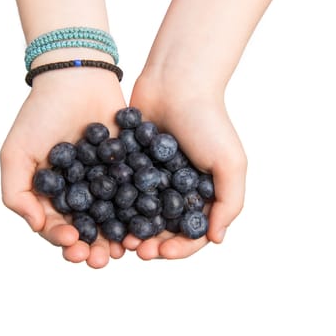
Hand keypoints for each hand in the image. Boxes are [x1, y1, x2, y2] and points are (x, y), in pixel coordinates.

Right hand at [0, 68, 126, 267]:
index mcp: (53, 194)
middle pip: (88, 228)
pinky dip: (139, 210)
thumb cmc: (40, 114)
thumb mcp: (16, 153)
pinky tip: (144, 222)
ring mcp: (106, 181)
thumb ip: (15, 193)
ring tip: (125, 249)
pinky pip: (135, 194)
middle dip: (94, 248)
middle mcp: (80, 192)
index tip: (74, 244)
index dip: (64, 240)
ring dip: (118, 237)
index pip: (57, 226)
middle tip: (102, 260)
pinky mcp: (128, 168)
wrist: (77, 78)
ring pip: (114, 217)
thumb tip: (35, 226)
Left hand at [123, 73, 246, 259]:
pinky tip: (105, 214)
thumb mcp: (230, 163)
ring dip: (130, 230)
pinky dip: (114, 205)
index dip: (179, 247)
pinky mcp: (130, 165)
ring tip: (119, 239)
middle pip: (163, 228)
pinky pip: (121, 190)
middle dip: (151, 243)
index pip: (191, 232)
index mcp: (202, 194)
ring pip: (138, 214)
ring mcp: (151, 178)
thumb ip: (230, 202)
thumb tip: (217, 239)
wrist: (176, 83)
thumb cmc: (208, 122)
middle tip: (137, 250)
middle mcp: (176, 190)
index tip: (163, 252)